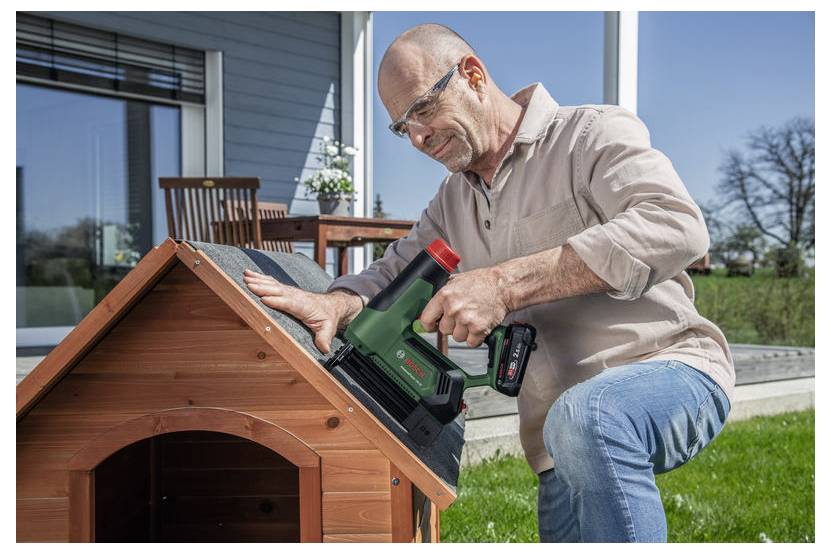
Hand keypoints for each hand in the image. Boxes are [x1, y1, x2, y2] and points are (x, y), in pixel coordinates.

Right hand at [242, 269, 360, 353]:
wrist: (332, 305)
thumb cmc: (328, 317)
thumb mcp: (328, 328)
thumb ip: (324, 338)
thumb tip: (324, 349)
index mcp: (304, 306)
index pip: (289, 303)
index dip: (278, 301)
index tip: (265, 299)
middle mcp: (295, 296)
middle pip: (278, 292)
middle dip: (263, 288)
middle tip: (249, 285)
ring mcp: (290, 292)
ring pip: (273, 285)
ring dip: (259, 280)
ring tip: (246, 277)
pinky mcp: (286, 290)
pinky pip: (272, 283)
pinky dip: (260, 278)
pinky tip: (250, 274)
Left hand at [418, 267, 509, 347]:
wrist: (502, 286)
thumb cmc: (482, 282)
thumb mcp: (456, 281)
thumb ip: (442, 295)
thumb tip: (430, 307)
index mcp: (444, 295)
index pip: (426, 319)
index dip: (429, 325)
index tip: (432, 326)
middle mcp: (453, 308)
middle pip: (443, 330)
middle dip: (452, 326)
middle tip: (462, 316)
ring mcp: (466, 319)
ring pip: (457, 337)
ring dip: (464, 332)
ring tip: (472, 318)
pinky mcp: (478, 329)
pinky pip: (471, 342)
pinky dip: (475, 337)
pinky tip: (479, 324)